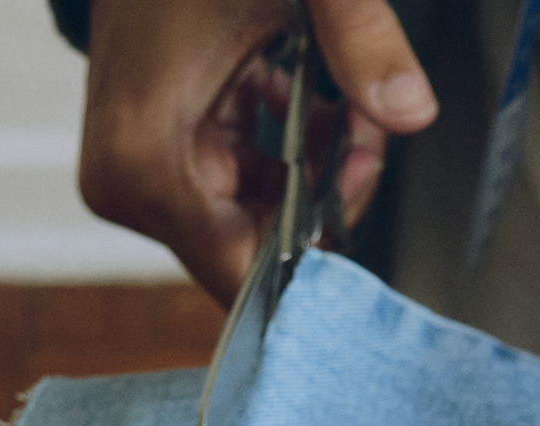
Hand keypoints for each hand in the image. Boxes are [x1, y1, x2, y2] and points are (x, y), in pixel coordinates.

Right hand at [78, 0, 439, 303]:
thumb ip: (359, 38)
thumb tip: (410, 111)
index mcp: (146, 155)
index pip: (242, 274)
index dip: (318, 260)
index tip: (364, 215)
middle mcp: (128, 181)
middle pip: (258, 249)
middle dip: (328, 197)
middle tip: (365, 132)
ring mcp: (134, 175)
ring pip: (257, 220)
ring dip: (316, 171)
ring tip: (347, 108)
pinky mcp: (150, 160)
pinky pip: (240, 190)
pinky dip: (287, 155)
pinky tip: (313, 104)